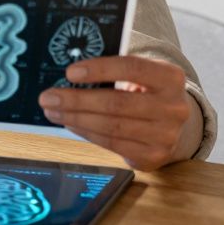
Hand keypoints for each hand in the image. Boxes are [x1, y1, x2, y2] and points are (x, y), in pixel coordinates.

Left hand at [37, 56, 200, 170]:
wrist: (174, 125)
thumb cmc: (146, 92)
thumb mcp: (140, 76)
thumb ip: (114, 72)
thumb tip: (69, 75)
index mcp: (171, 77)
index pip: (132, 68)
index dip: (100, 69)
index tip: (69, 72)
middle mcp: (174, 108)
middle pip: (117, 103)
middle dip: (77, 100)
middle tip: (48, 97)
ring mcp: (166, 135)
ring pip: (112, 127)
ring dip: (76, 118)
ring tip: (53, 111)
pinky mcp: (154, 156)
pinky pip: (112, 144)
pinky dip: (87, 133)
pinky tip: (71, 123)